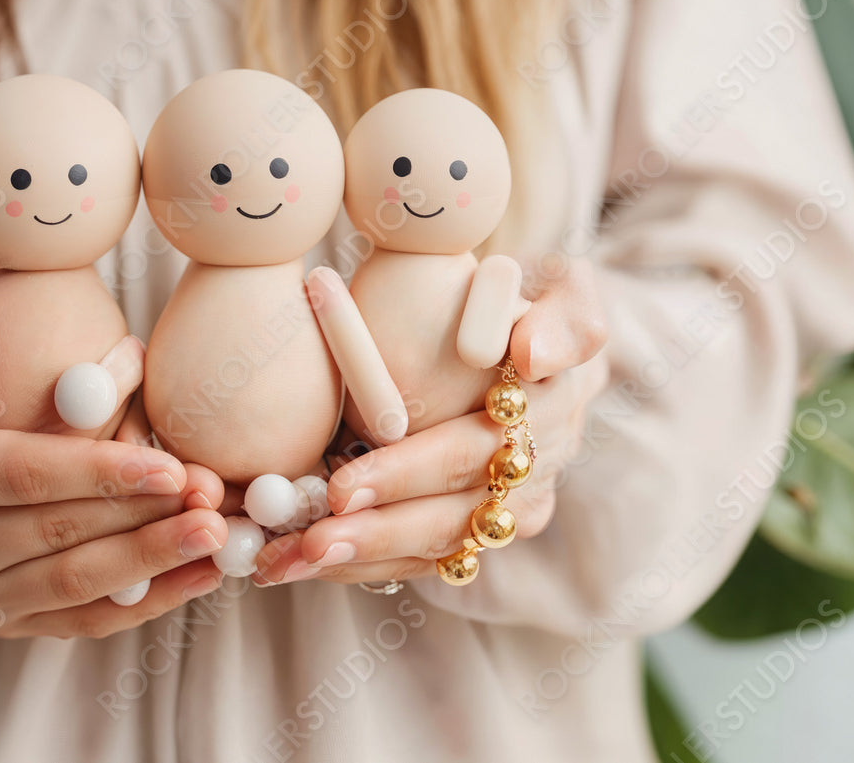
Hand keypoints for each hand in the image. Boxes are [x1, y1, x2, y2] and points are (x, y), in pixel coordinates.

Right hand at [0, 298, 226, 686]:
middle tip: (213, 497)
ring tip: (217, 544)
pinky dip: (130, 609)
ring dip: (150, 565)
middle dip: (143, 518)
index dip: (96, 471)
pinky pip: (65, 623)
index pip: (18, 474)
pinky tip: (187, 585)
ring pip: (70, 584)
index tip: (165, 463)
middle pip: (57, 532)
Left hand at [252, 257, 608, 584]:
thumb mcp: (564, 289)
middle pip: (449, 515)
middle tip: (306, 540)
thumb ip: (563, 317)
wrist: (527, 338)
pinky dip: (361, 564)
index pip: (469, 452)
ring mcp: (508, 510)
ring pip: (431, 547)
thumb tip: (535, 355)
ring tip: (289, 564)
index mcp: (549, 415)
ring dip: (358, 559)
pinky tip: (302, 565)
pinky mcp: (478, 529)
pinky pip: (419, 558)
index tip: (342, 486)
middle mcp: (532, 475)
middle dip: (373, 531)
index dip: (405, 474)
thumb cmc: (529, 300)